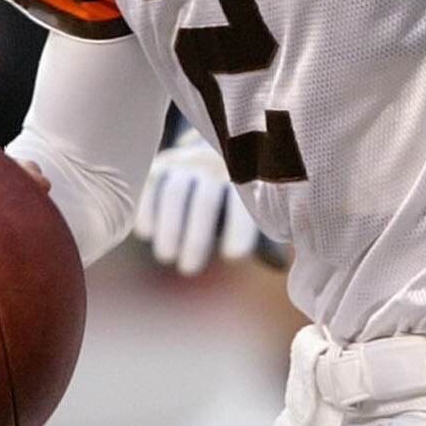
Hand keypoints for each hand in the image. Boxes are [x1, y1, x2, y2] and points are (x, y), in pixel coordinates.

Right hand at [133, 139, 259, 273]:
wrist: (218, 155)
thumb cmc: (243, 203)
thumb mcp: (259, 215)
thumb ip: (268, 240)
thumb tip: (279, 266)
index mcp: (248, 181)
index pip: (244, 204)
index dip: (239, 229)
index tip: (233, 258)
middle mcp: (218, 167)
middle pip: (205, 201)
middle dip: (196, 238)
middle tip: (189, 270)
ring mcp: (189, 163)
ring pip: (175, 192)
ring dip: (169, 227)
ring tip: (167, 257)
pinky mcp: (164, 165)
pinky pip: (152, 184)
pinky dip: (147, 208)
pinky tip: (146, 234)